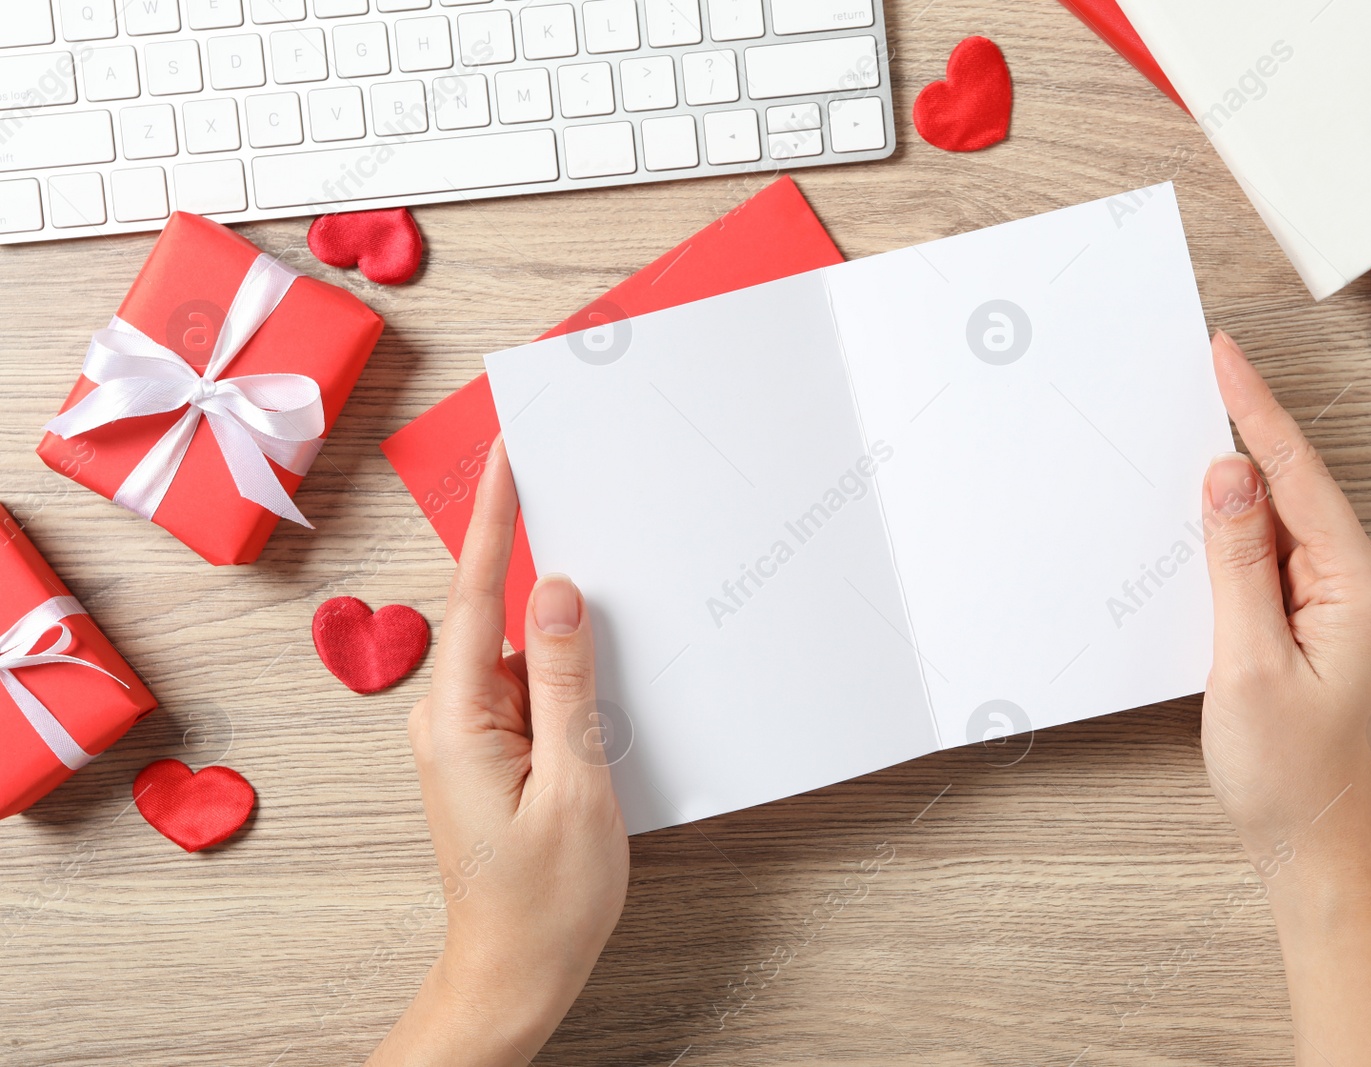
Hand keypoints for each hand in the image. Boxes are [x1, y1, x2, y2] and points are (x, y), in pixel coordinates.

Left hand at [368, 439, 628, 1066]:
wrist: (515, 974)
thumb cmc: (543, 900)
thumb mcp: (573, 783)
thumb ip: (562, 681)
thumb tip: (555, 591)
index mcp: (457, 721)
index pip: (473, 594)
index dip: (493, 518)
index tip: (504, 457)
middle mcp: (448, 719)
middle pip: (499, 618)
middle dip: (545, 579)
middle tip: (586, 538)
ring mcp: (466, 737)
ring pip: (521, 659)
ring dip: (564, 650)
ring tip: (600, 690)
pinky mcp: (488, 753)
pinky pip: (527, 693)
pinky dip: (563, 686)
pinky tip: (597, 711)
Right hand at [1200, 330, 1370, 871]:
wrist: (1312, 840)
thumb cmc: (1286, 770)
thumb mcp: (1246, 662)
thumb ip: (1237, 561)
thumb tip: (1227, 474)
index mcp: (1358, 586)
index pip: (1298, 474)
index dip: (1256, 409)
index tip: (1224, 355)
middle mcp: (1361, 580)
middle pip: (1290, 486)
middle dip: (1240, 433)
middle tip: (1192, 376)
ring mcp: (1342, 597)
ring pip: (1278, 518)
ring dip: (1232, 488)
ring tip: (1181, 442)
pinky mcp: (1318, 614)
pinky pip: (1273, 552)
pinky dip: (1235, 533)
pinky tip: (1203, 521)